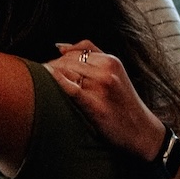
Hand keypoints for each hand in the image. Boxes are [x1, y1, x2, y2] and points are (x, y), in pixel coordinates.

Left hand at [46, 40, 166, 161]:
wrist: (142, 131)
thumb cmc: (124, 104)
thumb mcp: (116, 73)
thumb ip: (92, 55)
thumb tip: (60, 47)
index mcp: (111, 60)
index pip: (75, 52)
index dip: (58, 59)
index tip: (47, 68)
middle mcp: (107, 70)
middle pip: (68, 61)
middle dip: (51, 67)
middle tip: (38, 77)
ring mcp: (102, 87)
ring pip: (66, 71)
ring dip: (49, 76)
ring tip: (39, 85)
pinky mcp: (96, 104)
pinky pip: (70, 88)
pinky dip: (56, 82)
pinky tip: (46, 83)